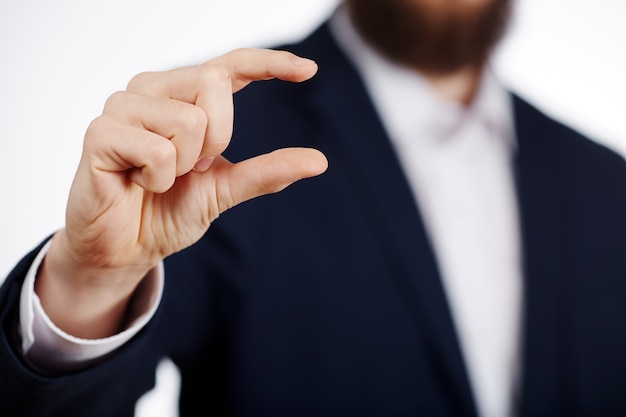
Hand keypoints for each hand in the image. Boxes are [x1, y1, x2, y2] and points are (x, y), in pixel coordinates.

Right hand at [37, 49, 327, 337]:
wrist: (127, 248)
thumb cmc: (168, 210)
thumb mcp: (226, 189)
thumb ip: (267, 171)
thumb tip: (319, 161)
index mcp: (183, 96)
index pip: (229, 66)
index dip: (270, 63)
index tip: (310, 70)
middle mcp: (152, 89)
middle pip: (214, 83)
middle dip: (217, 139)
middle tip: (190, 169)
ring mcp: (123, 106)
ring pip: (189, 120)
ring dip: (184, 165)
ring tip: (157, 177)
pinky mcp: (100, 132)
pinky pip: (158, 151)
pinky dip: (158, 179)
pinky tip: (136, 183)